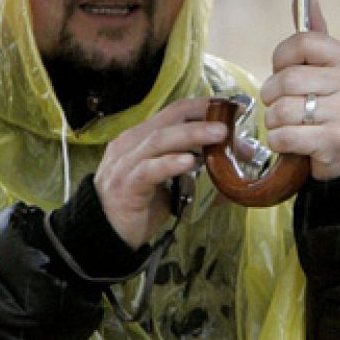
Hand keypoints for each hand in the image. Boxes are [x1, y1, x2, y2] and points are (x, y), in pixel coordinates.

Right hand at [94, 98, 225, 247]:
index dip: (203, 106)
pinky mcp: (126, 185)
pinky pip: (149, 170)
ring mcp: (126, 163)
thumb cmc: (140, 205)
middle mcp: (132, 143)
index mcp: (142, 137)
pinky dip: (170, 163)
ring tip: (219, 135)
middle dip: (203, 117)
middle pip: (171, 119)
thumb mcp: (169, 182)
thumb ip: (193, 171)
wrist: (107, 233)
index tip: (232, 108)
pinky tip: (189, 162)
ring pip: (160, 139)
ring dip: (193, 134)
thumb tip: (230, 172)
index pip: (175, 111)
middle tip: (230, 122)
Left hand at [260, 0, 339, 180]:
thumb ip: (312, 33)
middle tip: (279, 104)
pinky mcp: (336, 142)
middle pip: (287, 79)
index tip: (283, 72)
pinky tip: (290, 142)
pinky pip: (285, 136)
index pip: (302, 42)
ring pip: (282, 110)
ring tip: (287, 124)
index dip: (281, 59)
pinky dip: (278, 141)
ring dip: (273, 121)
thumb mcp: (326, 66)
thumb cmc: (330, 102)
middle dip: (272, 95)